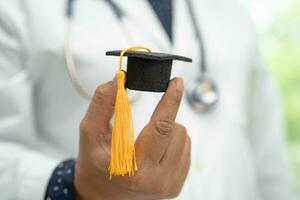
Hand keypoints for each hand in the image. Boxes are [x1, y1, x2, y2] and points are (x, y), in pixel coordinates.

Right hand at [75, 77, 190, 199]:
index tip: (176, 82)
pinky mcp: (176, 185)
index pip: (161, 127)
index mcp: (134, 169)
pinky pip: (185, 149)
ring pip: (183, 137)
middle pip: (176, 130)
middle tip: (148, 119)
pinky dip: (172, 142)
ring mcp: (169, 185)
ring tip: (147, 141)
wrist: (102, 195)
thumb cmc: (95, 165)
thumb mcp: (90, 134)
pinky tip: (155, 150)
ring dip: (168, 131)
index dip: (170, 101)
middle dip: (164, 116)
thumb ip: (102, 105)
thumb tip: (118, 80)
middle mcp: (157, 180)